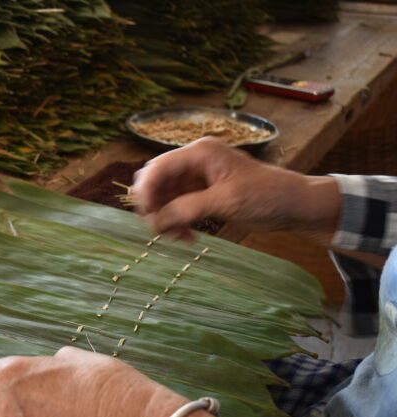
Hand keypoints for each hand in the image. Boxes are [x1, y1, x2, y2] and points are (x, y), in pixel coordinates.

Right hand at [133, 137, 340, 240]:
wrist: (295, 205)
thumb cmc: (268, 195)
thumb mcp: (227, 201)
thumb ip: (189, 208)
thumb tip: (157, 221)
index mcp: (200, 153)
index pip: (158, 167)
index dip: (146, 190)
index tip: (146, 216)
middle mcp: (195, 161)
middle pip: (157, 181)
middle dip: (154, 206)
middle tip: (161, 230)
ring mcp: (197, 177)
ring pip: (165, 197)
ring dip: (166, 217)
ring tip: (179, 237)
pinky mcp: (202, 193)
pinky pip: (177, 206)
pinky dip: (177, 221)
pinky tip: (187, 236)